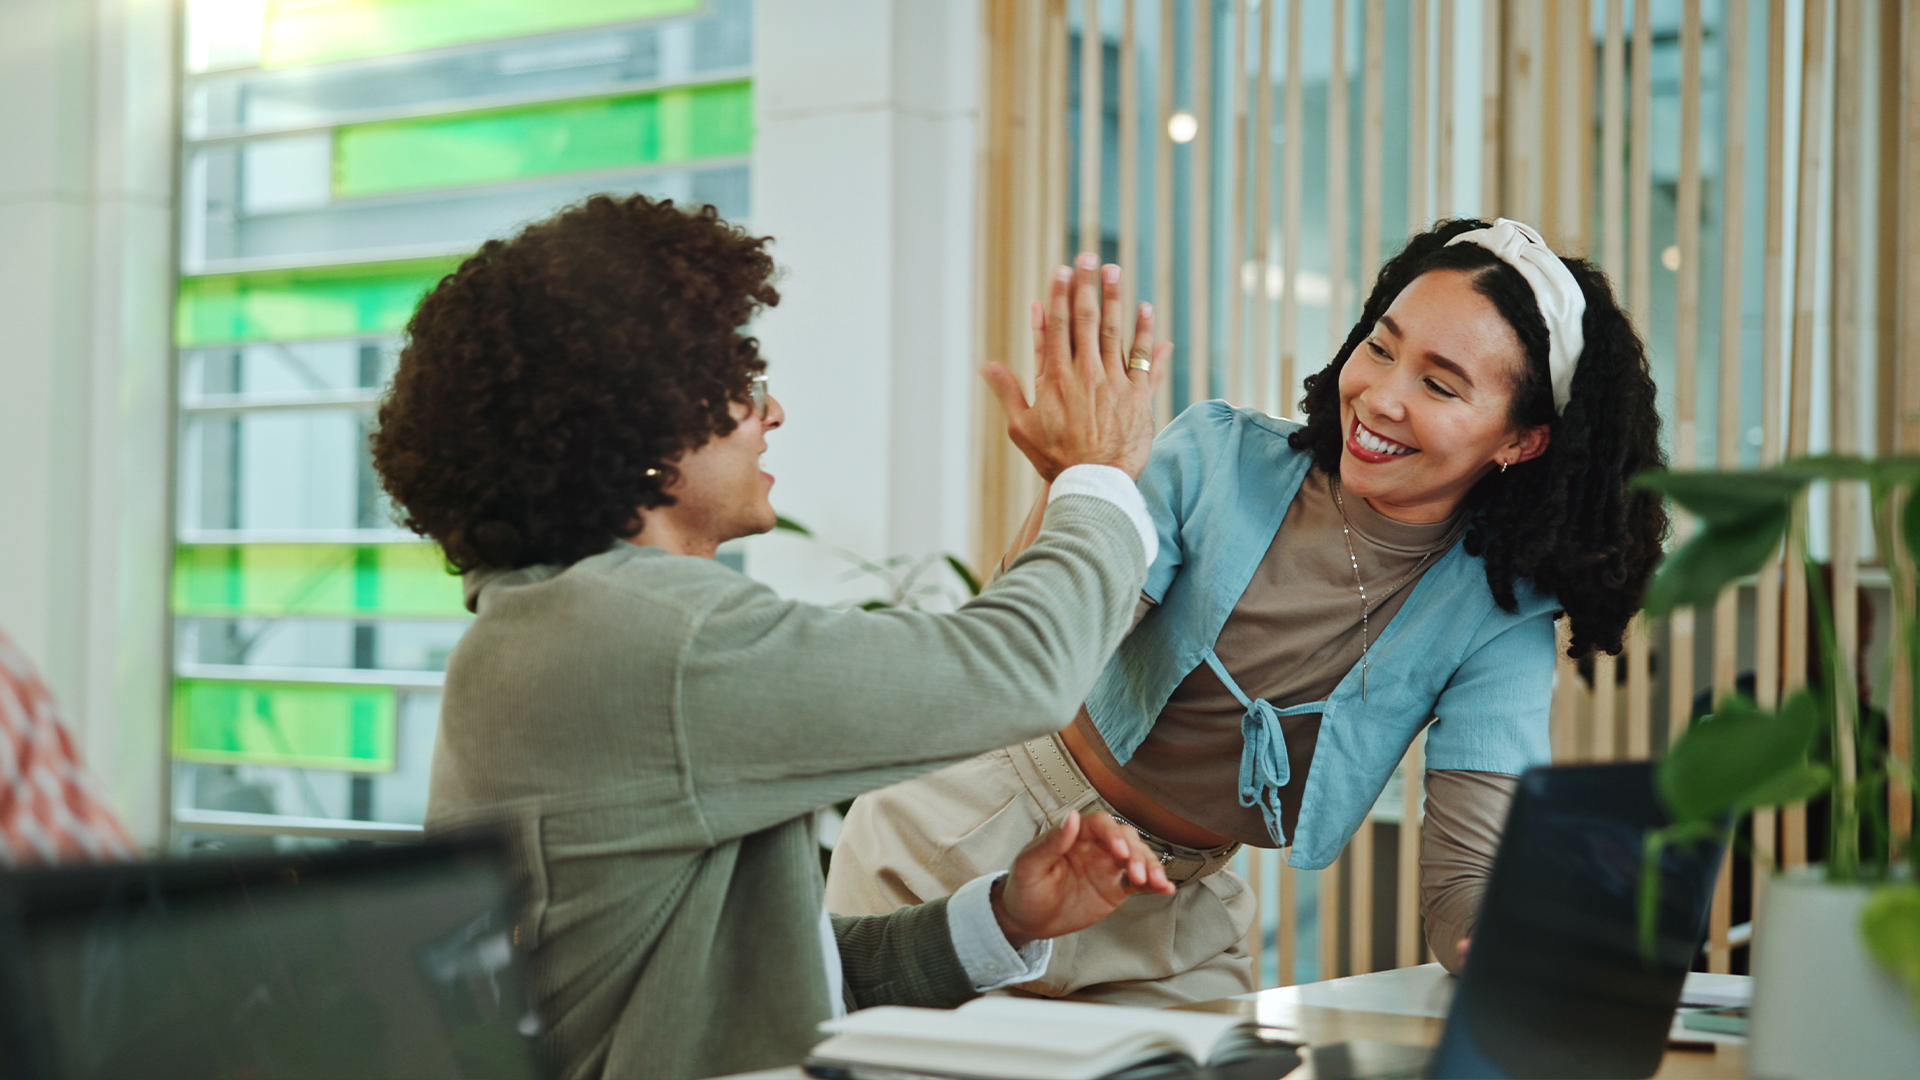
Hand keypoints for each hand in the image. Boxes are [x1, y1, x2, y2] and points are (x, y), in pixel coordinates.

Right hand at [984, 253, 1171, 480]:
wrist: (1095, 483)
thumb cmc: (1055, 458)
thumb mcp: (1022, 426)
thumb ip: (1008, 391)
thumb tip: (987, 366)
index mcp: (1056, 377)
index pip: (1057, 327)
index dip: (1058, 296)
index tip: (1061, 271)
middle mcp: (1086, 373)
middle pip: (1085, 320)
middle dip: (1086, 285)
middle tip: (1088, 256)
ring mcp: (1114, 382)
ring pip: (1114, 331)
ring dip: (1114, 298)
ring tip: (1114, 270)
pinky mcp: (1139, 396)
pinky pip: (1145, 359)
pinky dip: (1146, 334)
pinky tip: (1147, 310)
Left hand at [989, 809, 1175, 948]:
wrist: (1028, 920)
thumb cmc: (1024, 888)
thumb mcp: (1029, 865)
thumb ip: (1050, 842)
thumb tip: (1070, 817)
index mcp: (1075, 835)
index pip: (1100, 824)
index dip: (1112, 833)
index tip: (1118, 850)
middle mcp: (1095, 847)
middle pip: (1126, 839)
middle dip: (1136, 852)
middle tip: (1137, 871)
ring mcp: (1108, 867)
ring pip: (1138, 858)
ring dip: (1150, 867)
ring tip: (1155, 881)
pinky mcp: (1116, 888)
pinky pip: (1140, 883)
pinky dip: (1154, 884)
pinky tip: (1165, 888)